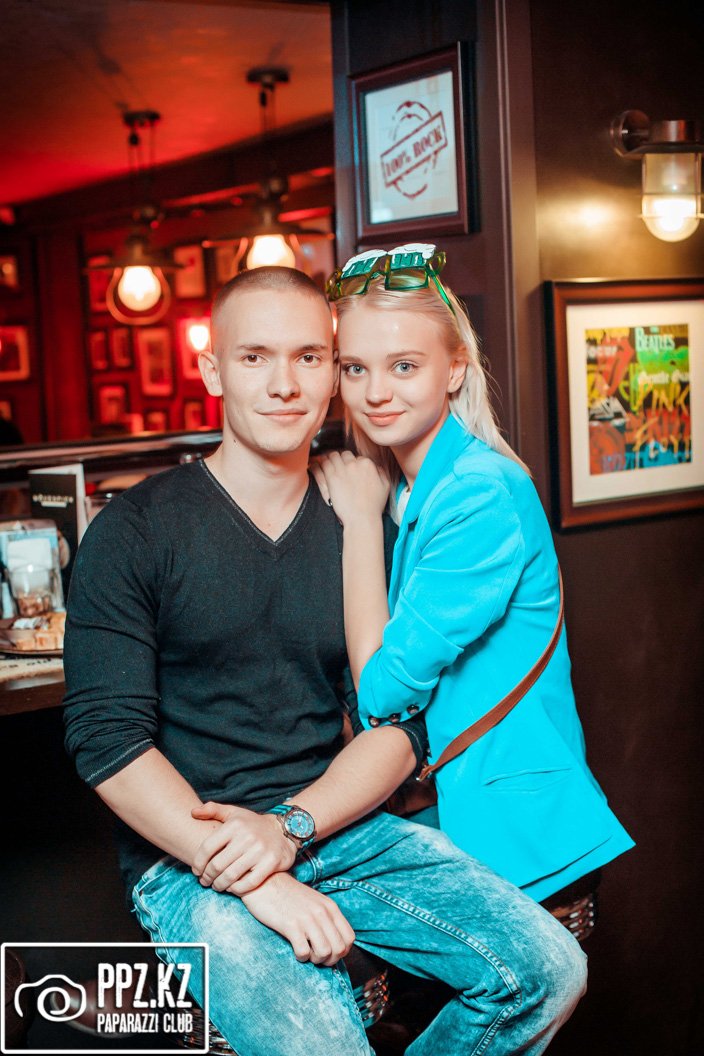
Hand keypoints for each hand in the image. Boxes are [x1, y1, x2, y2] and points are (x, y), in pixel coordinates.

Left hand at [191, 802, 296, 893]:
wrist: (283, 831)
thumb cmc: (252, 824)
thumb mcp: (234, 813)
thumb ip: (213, 810)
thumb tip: (193, 812)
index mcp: (235, 824)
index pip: (207, 848)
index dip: (198, 863)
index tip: (196, 871)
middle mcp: (247, 836)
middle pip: (217, 865)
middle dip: (207, 877)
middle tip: (205, 881)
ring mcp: (260, 850)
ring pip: (230, 876)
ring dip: (219, 885)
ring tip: (216, 886)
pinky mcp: (271, 862)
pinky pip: (248, 883)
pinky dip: (237, 890)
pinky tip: (232, 888)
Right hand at [240, 872, 354, 965]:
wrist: (265, 882)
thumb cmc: (289, 896)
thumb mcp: (315, 902)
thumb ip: (326, 918)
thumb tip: (335, 944)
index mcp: (330, 907)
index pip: (349, 938)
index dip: (342, 952)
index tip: (330, 953)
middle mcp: (322, 912)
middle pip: (339, 949)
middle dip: (330, 960)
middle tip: (316, 956)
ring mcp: (307, 918)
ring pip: (324, 952)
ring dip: (315, 959)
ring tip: (306, 952)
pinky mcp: (291, 925)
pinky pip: (304, 952)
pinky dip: (301, 957)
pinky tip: (295, 949)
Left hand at [311, 450, 389, 525]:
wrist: (362, 518)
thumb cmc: (374, 505)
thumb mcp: (385, 486)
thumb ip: (381, 471)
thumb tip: (375, 466)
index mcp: (368, 464)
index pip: (357, 457)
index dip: (353, 463)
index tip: (349, 469)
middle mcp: (355, 464)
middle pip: (344, 454)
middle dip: (341, 460)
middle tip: (339, 467)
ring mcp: (342, 470)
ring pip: (333, 456)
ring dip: (330, 460)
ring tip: (329, 466)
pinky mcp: (332, 477)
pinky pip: (324, 464)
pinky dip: (321, 464)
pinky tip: (318, 467)